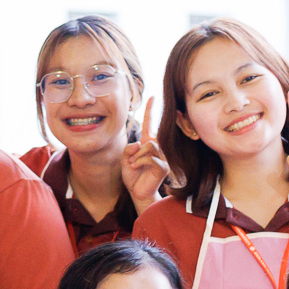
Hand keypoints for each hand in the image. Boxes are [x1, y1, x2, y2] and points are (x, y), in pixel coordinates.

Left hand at [120, 95, 169, 210]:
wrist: (137, 192)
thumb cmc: (132, 175)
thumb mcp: (125, 159)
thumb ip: (128, 149)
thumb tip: (138, 144)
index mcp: (148, 143)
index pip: (150, 123)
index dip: (151, 110)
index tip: (153, 96)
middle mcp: (158, 148)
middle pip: (150, 137)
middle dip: (136, 150)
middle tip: (131, 162)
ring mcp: (163, 157)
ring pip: (150, 146)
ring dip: (137, 156)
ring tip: (133, 165)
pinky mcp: (164, 166)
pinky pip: (151, 157)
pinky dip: (140, 162)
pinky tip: (137, 168)